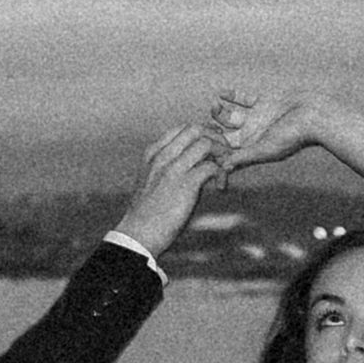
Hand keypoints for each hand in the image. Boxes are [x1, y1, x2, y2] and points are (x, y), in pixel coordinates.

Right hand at [113, 105, 236, 261]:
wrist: (139, 234)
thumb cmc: (148, 212)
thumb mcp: (153, 181)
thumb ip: (169, 167)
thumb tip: (195, 165)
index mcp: (153, 153)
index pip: (182, 128)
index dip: (202, 133)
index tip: (212, 148)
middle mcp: (162, 156)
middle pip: (196, 129)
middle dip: (215, 138)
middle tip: (223, 156)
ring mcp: (173, 168)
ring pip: (206, 143)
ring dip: (221, 154)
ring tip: (224, 171)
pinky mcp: (186, 184)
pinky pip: (212, 167)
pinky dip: (222, 175)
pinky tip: (221, 187)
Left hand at [208, 91, 318, 170]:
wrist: (314, 115)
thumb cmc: (294, 136)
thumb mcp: (266, 148)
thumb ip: (245, 157)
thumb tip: (224, 167)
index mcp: (251, 149)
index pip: (225, 151)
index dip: (212, 148)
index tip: (200, 142)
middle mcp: (252, 135)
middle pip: (224, 134)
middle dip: (212, 130)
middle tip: (201, 124)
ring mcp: (256, 118)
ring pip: (230, 116)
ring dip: (220, 111)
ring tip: (214, 106)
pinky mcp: (262, 103)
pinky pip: (243, 99)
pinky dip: (232, 95)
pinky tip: (222, 92)